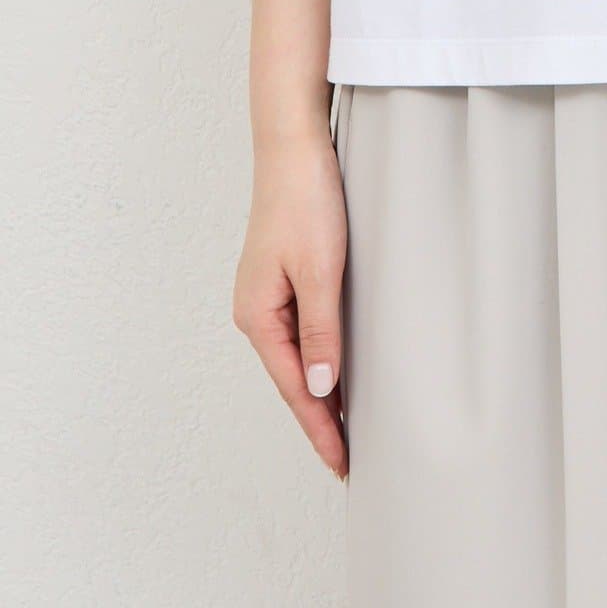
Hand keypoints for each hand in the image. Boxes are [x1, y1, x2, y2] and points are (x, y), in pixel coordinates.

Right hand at [232, 131, 347, 477]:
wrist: (293, 145)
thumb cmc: (306, 200)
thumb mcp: (321, 271)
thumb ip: (322, 332)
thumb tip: (322, 390)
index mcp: (258, 316)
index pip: (295, 388)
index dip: (320, 428)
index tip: (342, 462)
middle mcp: (256, 311)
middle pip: (293, 378)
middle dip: (319, 419)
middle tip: (348, 457)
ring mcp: (267, 293)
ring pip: (297, 356)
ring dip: (321, 390)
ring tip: (347, 425)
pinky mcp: (284, 275)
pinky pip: (302, 330)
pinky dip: (320, 356)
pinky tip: (336, 367)